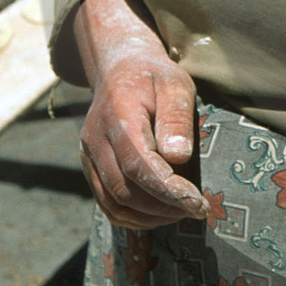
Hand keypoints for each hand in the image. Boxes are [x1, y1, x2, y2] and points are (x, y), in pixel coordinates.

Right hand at [73, 0, 209, 227]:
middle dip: (162, 207)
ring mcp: (88, 154)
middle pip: (124, 189)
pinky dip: (130, 216)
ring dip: (148, 217)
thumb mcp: (175, 85)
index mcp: (118, 116)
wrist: (121, 69)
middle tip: (195, 209)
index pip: (139, 165)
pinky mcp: (90, 165)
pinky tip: (157, 215)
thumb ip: (176, 118)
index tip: (197, 202)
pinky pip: (105, 201)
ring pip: (112, 201)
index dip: (168, 190)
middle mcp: (96, 139)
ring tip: (180, 213)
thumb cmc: (154, 77)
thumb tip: (179, 157)